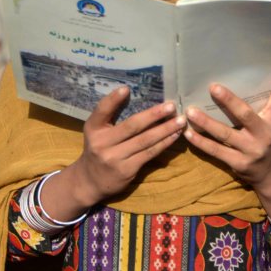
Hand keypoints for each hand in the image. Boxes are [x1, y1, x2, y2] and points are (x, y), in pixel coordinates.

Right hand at [42, 88, 183, 220]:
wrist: (90, 182)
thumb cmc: (97, 149)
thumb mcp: (96, 132)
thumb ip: (110, 116)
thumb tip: (132, 94)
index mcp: (93, 128)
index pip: (102, 110)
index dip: (113, 99)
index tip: (126, 89)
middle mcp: (102, 143)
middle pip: (132, 126)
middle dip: (154, 115)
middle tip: (171, 106)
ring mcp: (115, 158)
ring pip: (145, 140)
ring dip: (165, 129)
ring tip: (180, 121)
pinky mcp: (127, 170)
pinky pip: (149, 153)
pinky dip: (164, 143)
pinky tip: (174, 136)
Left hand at [182, 66, 270, 223]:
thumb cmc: (270, 138)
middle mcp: (262, 135)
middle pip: (244, 115)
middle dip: (229, 101)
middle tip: (213, 87)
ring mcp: (249, 151)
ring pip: (225, 134)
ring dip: (206, 123)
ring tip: (190, 111)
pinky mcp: (237, 163)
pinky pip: (216, 151)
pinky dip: (201, 142)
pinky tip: (188, 133)